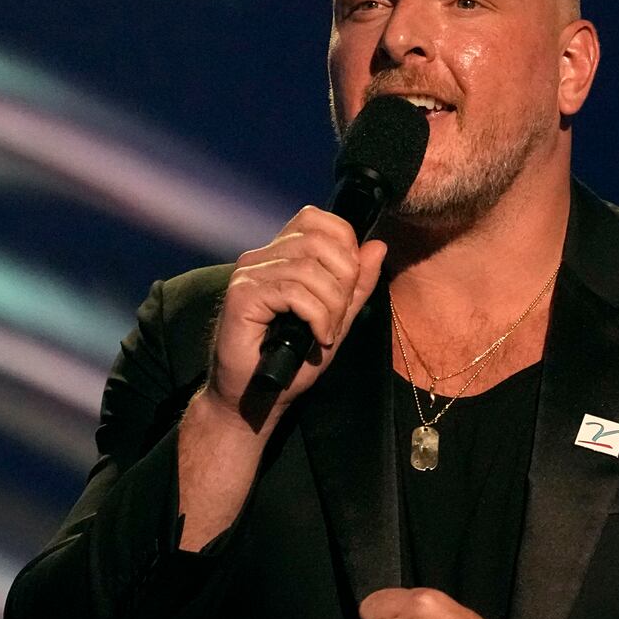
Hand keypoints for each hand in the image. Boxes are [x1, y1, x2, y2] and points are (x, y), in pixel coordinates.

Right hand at [205, 206, 386, 423]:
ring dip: (331, 305)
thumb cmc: (292, 361)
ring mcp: (248, 274)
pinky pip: (293, 292)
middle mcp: (261, 257)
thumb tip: (377, 246)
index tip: (349, 284)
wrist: (256, 399)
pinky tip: (317, 337)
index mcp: (281, 255)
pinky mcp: (242, 295)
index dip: (344, 244)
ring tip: (327, 332)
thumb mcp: (336, 319)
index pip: (317, 219)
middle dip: (344, 279)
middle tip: (340, 315)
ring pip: (309, 269)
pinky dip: (316, 316)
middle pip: (319, 241)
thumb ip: (356, 285)